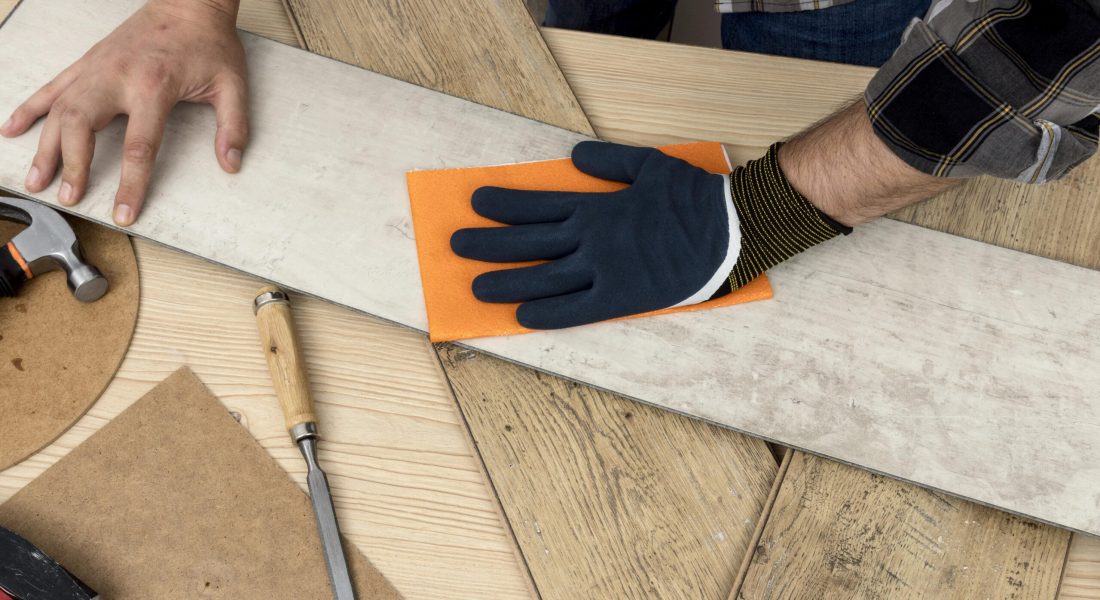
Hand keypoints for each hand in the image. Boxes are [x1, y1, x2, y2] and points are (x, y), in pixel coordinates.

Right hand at [0, 0, 247, 225]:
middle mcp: (117, 76)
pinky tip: (12, 129)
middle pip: (82, 126)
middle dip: (72, 165)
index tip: (123, 213)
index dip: (131, 184)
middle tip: (69, 197)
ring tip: (36, 179)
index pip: (140, 146)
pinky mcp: (88, 62)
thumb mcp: (232, 85)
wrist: (189, 2)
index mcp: (154, 86)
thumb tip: (230, 163)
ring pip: (59, 109)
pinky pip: (52, 87)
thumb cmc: (209, 42)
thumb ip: (233, 126)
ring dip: (45, 146)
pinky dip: (30, 108)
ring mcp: (97, 68)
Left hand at [451, 142, 739, 329]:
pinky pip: (575, 310)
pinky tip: (519, 316)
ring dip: (506, 280)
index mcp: (597, 206)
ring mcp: (604, 270)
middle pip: (529, 242)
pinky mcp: (621, 297)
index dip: (504, 204)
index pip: (538, 205)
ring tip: (475, 285)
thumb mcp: (649, 165)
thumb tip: (573, 156)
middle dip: (488, 242)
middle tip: (456, 244)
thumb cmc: (694, 196)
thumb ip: (608, 162)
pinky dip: (547, 313)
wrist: (732, 229)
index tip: (475, 201)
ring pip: (543, 277)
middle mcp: (592, 238)